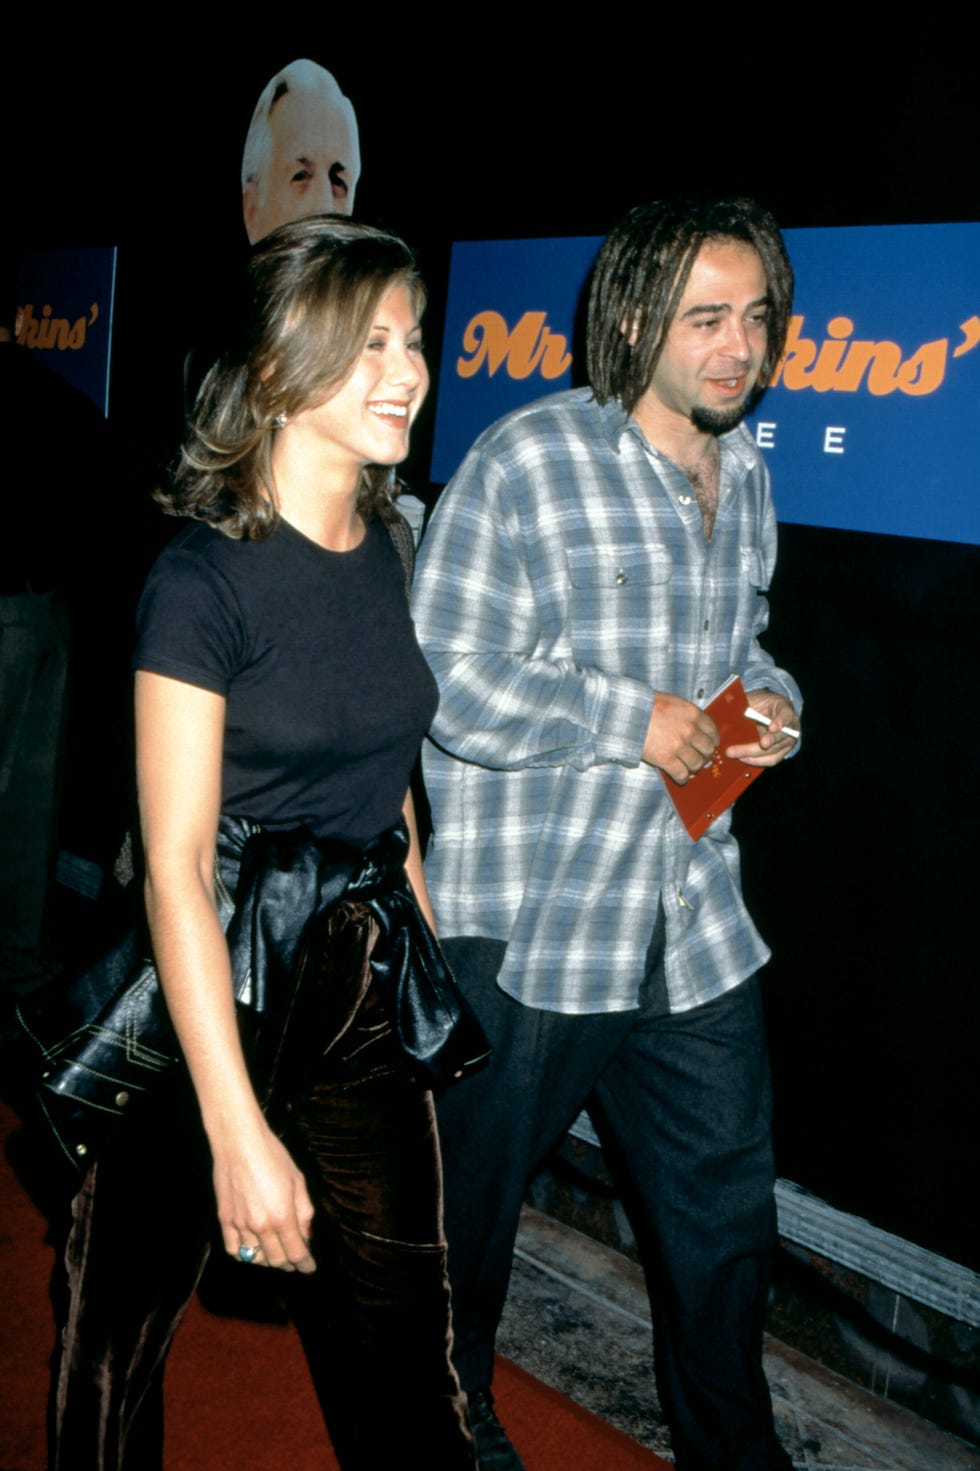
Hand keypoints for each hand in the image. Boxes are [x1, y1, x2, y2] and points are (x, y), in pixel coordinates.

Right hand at [213, 1123, 315, 1273]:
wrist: (239, 1142)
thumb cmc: (272, 1156)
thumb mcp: (298, 1180)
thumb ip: (304, 1211)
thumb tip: (305, 1233)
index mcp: (282, 1217)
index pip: (296, 1253)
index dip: (305, 1264)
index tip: (309, 1267)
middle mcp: (261, 1226)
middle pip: (277, 1260)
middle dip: (289, 1263)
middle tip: (295, 1259)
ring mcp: (240, 1225)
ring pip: (256, 1258)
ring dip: (268, 1260)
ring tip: (276, 1253)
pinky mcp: (224, 1219)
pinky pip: (234, 1249)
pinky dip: (245, 1254)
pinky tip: (252, 1250)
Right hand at [642, 691, 719, 783]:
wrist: (627, 714)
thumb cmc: (646, 705)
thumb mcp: (672, 702)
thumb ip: (687, 715)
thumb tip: (695, 729)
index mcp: (693, 713)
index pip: (712, 731)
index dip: (712, 740)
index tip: (708, 744)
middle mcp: (690, 730)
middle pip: (707, 749)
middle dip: (704, 755)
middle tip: (697, 757)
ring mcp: (679, 746)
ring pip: (697, 764)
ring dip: (693, 767)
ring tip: (686, 766)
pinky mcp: (666, 759)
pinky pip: (682, 774)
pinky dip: (682, 778)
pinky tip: (679, 776)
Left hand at [726, 688, 799, 767]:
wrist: (768, 713)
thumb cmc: (760, 705)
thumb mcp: (754, 700)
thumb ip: (745, 704)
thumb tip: (728, 709)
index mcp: (785, 709)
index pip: (786, 715)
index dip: (780, 721)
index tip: (772, 727)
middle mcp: (791, 727)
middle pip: (778, 737)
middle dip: (760, 745)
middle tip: (742, 749)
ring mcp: (787, 741)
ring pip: (774, 751)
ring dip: (754, 755)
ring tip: (737, 755)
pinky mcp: (782, 752)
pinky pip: (771, 760)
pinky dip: (757, 760)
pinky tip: (743, 759)